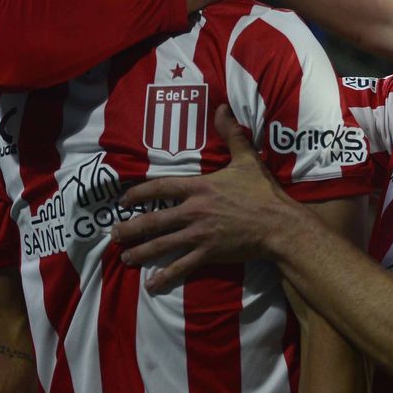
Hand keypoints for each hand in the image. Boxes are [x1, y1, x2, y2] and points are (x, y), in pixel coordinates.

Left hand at [113, 107, 301, 291]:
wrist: (278, 224)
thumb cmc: (263, 193)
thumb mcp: (247, 160)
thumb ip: (231, 134)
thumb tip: (222, 107)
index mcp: (199, 188)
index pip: (160, 188)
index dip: (138, 193)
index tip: (123, 200)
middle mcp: (194, 211)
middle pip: (154, 220)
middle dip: (131, 228)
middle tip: (114, 233)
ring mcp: (199, 234)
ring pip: (162, 244)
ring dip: (141, 251)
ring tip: (125, 257)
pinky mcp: (208, 253)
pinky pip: (182, 266)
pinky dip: (165, 276)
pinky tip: (151, 285)